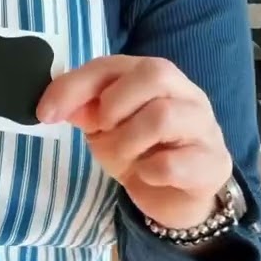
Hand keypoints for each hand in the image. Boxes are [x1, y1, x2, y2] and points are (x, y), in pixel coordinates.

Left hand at [36, 55, 232, 229]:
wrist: (174, 194)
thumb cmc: (138, 149)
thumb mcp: (103, 127)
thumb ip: (84, 109)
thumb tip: (57, 105)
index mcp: (154, 76)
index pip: (110, 65)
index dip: (74, 86)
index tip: (46, 113)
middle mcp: (185, 93)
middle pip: (154, 73)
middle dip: (114, 105)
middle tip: (104, 131)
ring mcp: (204, 126)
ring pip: (163, 116)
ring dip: (128, 142)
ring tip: (126, 157)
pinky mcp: (214, 163)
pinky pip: (175, 163)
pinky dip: (150, 171)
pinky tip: (148, 174)